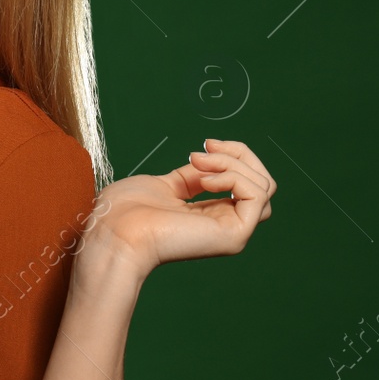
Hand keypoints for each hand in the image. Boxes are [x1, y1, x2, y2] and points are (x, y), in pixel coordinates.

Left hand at [79, 138, 276, 280]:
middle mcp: (226, 223)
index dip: (232, 156)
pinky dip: (234, 178)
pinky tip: (204, 181)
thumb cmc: (128, 211)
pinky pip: (257, 195)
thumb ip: (192, 177)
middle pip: (263, 182)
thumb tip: (211, 160)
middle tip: (205, 147)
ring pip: (263, 186)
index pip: (246, 183)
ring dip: (232, 163)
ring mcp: (233, 231)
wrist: (115, 231)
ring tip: (197, 163)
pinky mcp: (234, 234)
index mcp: (212, 215)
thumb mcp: (166, 185)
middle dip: (238, 154)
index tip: (205, 145)